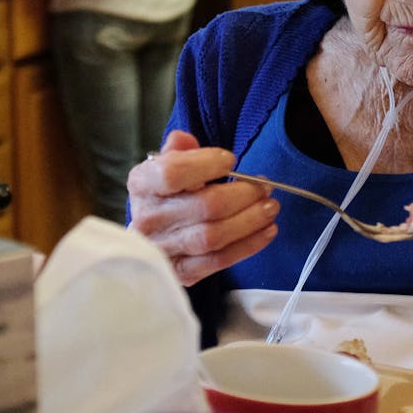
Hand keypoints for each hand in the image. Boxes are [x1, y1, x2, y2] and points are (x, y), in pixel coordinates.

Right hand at [126, 130, 280, 285]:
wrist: (153, 235)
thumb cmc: (167, 195)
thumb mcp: (166, 165)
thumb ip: (179, 150)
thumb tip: (185, 140)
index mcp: (142, 185)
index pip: (173, 173)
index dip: (207, 164)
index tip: (230, 160)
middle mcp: (148, 219)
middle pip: (204, 206)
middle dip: (243, 194)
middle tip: (264, 186)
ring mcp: (164, 249)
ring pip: (214, 236)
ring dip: (250, 220)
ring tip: (270, 207)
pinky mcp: (181, 272)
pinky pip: (219, 261)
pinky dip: (249, 245)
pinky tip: (266, 231)